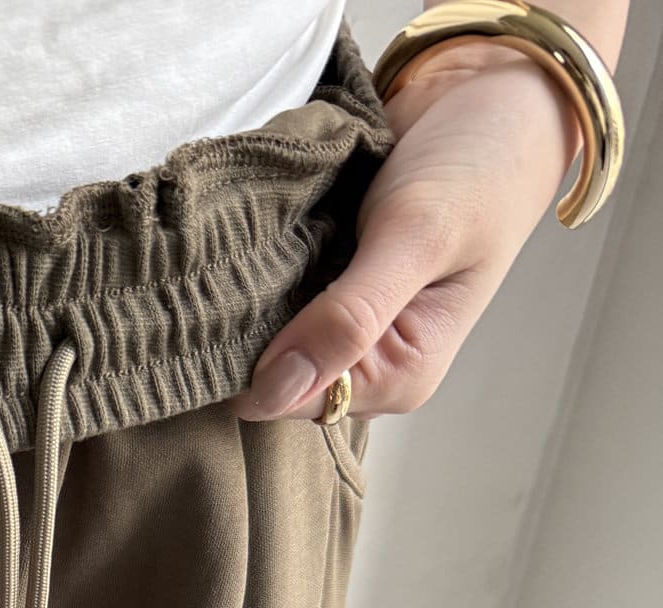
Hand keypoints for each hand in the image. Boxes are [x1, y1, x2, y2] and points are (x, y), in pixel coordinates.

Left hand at [229, 43, 586, 425]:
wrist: (492, 96)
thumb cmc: (476, 168)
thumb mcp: (416, 237)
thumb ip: (350, 317)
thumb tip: (272, 391)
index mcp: (399, 375)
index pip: (295, 401)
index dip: (252, 368)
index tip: (225, 310)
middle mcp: (368, 365)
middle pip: (273, 376)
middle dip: (245, 332)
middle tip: (230, 270)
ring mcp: (344, 329)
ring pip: (265, 336)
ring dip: (245, 299)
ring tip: (239, 252)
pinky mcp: (326, 289)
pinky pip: (270, 297)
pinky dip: (254, 272)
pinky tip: (251, 243)